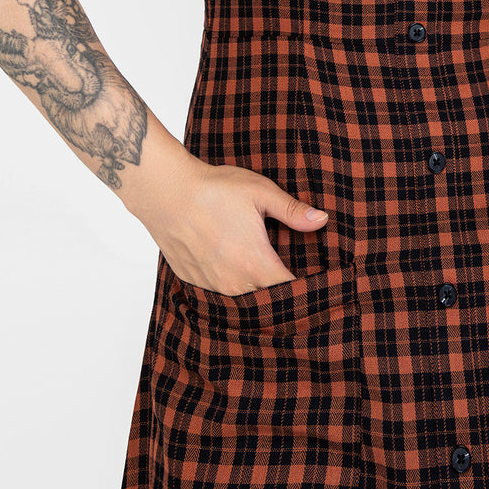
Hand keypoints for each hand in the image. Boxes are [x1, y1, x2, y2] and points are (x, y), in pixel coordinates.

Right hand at [132, 143, 329, 294]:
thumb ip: (292, 210)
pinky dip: (232, 284)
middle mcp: (234, 283)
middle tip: (291, 276)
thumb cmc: (213, 190)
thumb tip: (322, 220)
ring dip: (255, 289)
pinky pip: (220, 292)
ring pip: (243, 299)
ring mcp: (211, 285)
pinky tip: (234, 266)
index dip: (305, 289)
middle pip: (267, 299)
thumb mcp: (260, 192)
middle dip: (280, 291)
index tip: (314, 281)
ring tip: (263, 272)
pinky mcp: (194, 281)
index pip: (289, 291)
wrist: (166, 192)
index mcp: (255, 263)